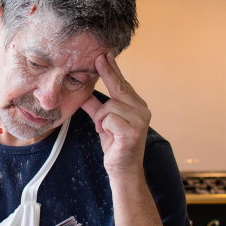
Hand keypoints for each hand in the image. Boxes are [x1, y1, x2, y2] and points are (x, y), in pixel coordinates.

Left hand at [81, 52, 150, 176]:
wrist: (123, 170)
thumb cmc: (115, 145)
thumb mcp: (103, 123)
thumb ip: (95, 107)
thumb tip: (83, 93)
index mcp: (137, 106)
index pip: (122, 84)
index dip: (112, 69)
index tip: (105, 54)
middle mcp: (142, 110)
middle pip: (118, 88)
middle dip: (107, 73)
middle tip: (99, 58)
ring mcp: (140, 121)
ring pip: (108, 107)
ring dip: (100, 120)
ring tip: (106, 132)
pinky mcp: (133, 132)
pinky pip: (108, 120)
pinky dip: (104, 128)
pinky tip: (110, 137)